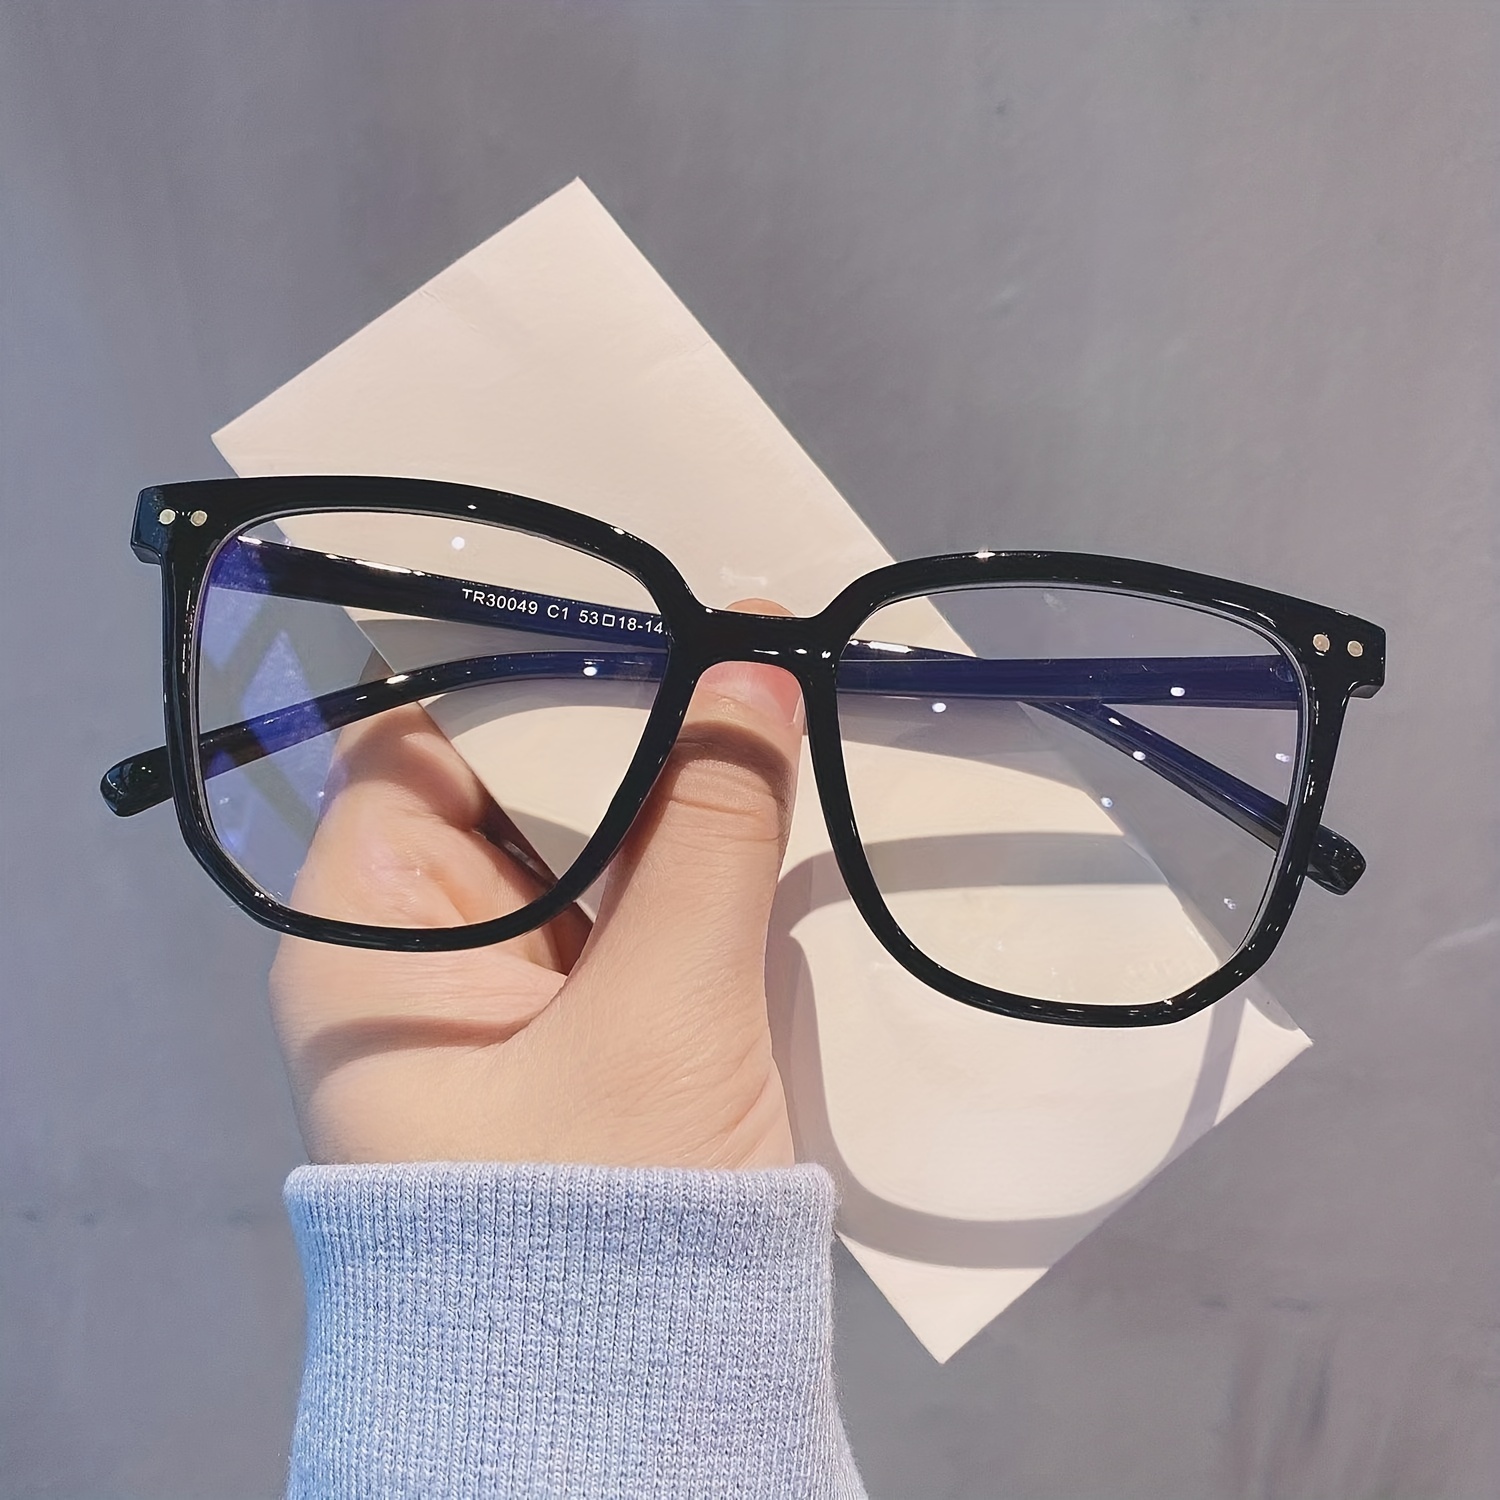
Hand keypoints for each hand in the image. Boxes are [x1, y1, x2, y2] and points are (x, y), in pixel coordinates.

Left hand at [267, 602, 803, 1171]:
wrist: (631, 1416)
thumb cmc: (605, 1213)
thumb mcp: (665, 1008)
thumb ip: (710, 828)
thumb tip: (751, 663)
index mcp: (371, 932)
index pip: (421, 736)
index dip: (533, 663)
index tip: (654, 603)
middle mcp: (417, 951)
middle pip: (514, 783)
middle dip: (630, 721)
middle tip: (744, 634)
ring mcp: (500, 993)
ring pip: (582, 845)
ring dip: (673, 791)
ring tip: (770, 694)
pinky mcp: (571, 1030)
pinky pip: (620, 909)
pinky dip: (688, 866)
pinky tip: (765, 805)